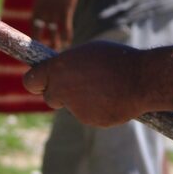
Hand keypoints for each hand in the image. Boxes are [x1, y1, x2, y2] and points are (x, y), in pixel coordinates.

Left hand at [22, 41, 144, 125]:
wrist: (142, 80)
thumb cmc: (117, 59)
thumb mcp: (89, 53)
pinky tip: (112, 98)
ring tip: (104, 87)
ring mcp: (74, 107)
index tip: (42, 82)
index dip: (36, 82)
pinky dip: (96, 108)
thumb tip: (62, 73)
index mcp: (58, 68)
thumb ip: (70, 65)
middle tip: (76, 84)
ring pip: (71, 106)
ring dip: (82, 99)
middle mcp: (61, 89)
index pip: (30, 81)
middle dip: (59, 93)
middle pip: (49, 96)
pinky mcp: (88, 120)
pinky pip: (88, 114)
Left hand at [31, 0, 79, 49]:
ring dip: (55, 42)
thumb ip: (46, 6)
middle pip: (40, 32)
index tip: (34, 47)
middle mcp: (44, 11)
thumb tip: (47, 15)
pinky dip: (66, 36)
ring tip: (57, 51)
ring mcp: (54, 11)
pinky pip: (65, 27)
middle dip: (42, 43)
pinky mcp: (66, 9)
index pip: (33, 26)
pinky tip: (68, 42)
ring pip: (53, 32)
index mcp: (38, 7)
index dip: (33, 37)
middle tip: (44, 54)